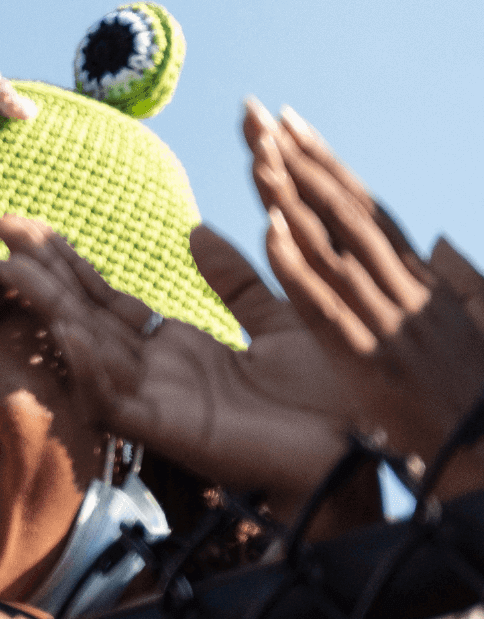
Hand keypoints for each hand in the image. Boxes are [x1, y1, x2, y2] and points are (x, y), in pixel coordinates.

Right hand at [0, 215, 351, 513]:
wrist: (365, 447)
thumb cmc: (332, 397)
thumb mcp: (281, 320)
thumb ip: (236, 280)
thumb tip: (195, 231)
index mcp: (178, 345)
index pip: (103, 296)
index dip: (64, 261)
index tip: (24, 225)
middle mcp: (155, 371)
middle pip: (80, 313)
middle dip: (36, 271)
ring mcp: (157, 401)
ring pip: (85, 349)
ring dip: (48, 308)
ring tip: (9, 266)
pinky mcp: (168, 430)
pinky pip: (113, 399)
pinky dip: (89, 365)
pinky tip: (68, 331)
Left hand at [247, 102, 483, 496]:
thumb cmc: (477, 403)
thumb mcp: (469, 331)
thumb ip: (457, 285)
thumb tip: (436, 244)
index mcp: (421, 283)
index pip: (365, 210)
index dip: (326, 165)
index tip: (290, 124)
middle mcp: (406, 289)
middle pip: (344, 211)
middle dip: (300, 159)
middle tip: (257, 115)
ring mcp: (388, 321)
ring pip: (333, 246)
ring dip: (291, 197)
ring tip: (257, 152)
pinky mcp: (369, 359)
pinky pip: (326, 305)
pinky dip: (297, 267)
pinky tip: (267, 232)